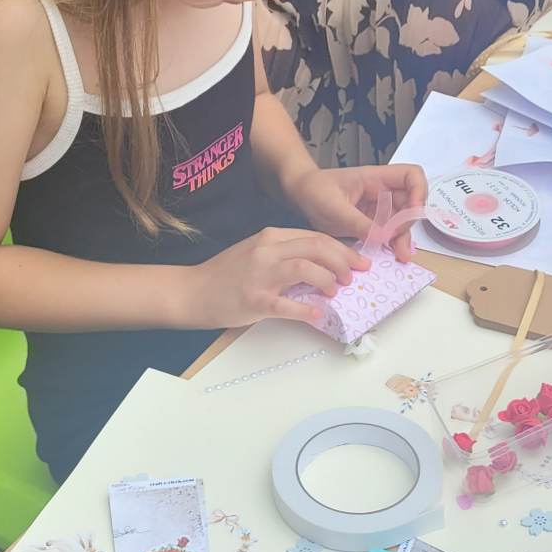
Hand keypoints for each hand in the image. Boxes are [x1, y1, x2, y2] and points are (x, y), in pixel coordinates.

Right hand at [195, 225, 367, 326]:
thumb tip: (321, 266)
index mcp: (270, 237)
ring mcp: (261, 275)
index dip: (342, 249)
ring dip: (328, 280)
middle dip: (343, 261)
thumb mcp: (256, 252)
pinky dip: (307, 310)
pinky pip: (287, 304)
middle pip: (317, 247)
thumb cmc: (225, 274)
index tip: (359, 260)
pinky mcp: (255, 300)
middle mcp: (267, 250)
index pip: (315, 237)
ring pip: (306, 268)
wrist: (192, 291)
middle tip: (355, 276)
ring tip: (336, 292)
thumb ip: (284, 254)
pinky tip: (318, 314)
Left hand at [288, 162, 427, 262]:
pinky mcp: (373, 222)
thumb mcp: (333, 207)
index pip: (412, 175)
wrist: (300, 195)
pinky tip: (393, 254)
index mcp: (376, 178)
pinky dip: (393, 243)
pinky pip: (389, 232)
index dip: (419, 191)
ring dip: (404, 237)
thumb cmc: (314, 190)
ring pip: (403, 221)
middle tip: (398, 241)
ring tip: (400, 255)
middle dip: (409, 223)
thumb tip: (383, 237)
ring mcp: (379, 208)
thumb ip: (358, 222)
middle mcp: (383, 192)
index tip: (413, 210)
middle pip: (411, 203)